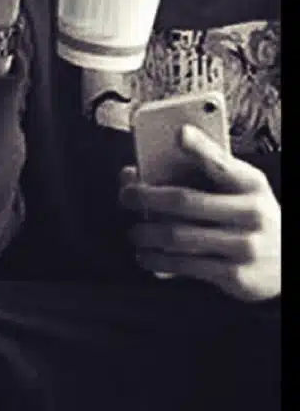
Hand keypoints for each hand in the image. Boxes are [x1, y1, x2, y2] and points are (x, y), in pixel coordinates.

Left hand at [120, 124, 280, 302]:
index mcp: (251, 185)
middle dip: (146, 197)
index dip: (200, 147)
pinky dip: (158, 260)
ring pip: (179, 237)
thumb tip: (150, 166)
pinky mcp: (237, 276)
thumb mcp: (243, 188)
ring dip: (146, 233)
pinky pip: (186, 266)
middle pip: (184, 201)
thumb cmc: (251, 216)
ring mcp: (245, 247)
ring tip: (133, 231)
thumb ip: (207, 172)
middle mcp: (252, 214)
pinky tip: (146, 255)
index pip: (222, 162)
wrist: (290, 262)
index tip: (179, 133)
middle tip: (126, 196)